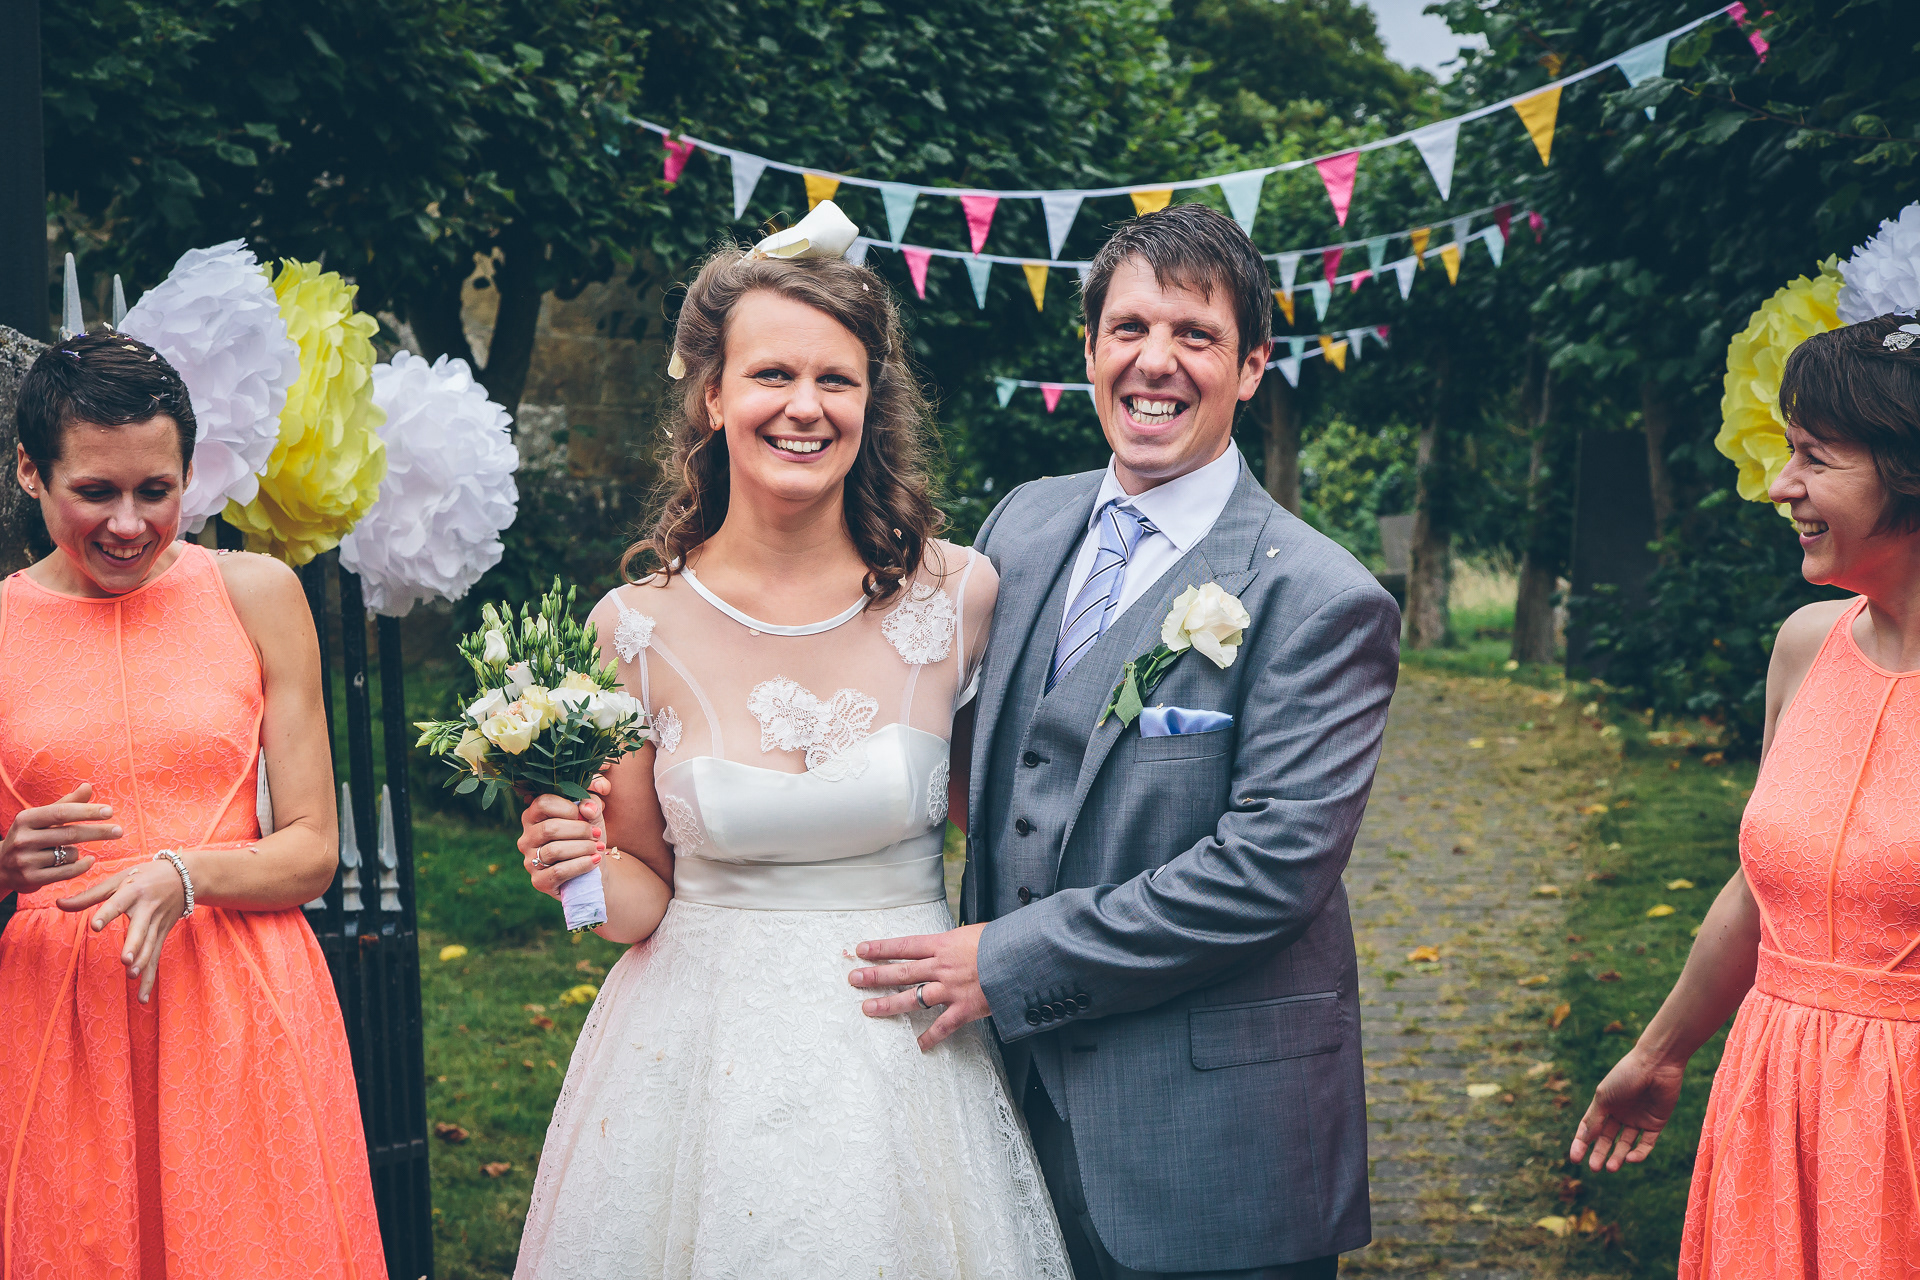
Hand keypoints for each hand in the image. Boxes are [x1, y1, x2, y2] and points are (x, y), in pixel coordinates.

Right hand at [0, 783, 122, 894]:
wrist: (2, 867)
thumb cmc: (31, 836)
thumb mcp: (42, 818)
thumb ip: (67, 804)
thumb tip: (87, 787)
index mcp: (26, 819)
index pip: (61, 812)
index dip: (87, 811)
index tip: (109, 811)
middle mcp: (23, 839)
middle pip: (70, 834)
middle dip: (98, 832)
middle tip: (119, 831)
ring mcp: (25, 860)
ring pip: (70, 854)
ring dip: (78, 852)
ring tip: (67, 850)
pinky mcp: (31, 878)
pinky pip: (67, 872)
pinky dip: (82, 866)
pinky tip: (89, 861)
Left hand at [57, 857, 187, 1002]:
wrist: (185, 876)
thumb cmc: (144, 876)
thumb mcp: (117, 880)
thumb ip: (88, 896)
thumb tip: (58, 904)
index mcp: (133, 891)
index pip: (118, 903)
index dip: (108, 914)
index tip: (95, 925)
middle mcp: (148, 908)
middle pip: (141, 929)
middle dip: (135, 945)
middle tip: (126, 960)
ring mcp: (158, 923)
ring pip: (151, 945)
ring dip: (143, 961)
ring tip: (133, 974)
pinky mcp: (163, 934)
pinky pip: (156, 957)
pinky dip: (150, 978)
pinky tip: (142, 997)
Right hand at [517, 774, 609, 899]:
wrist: (592, 871)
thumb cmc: (587, 839)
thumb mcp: (593, 816)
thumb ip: (593, 802)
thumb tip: (587, 807)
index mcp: (533, 817)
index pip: (542, 803)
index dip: (567, 807)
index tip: (585, 814)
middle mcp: (526, 838)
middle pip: (549, 828)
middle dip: (579, 830)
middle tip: (597, 834)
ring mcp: (529, 861)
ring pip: (554, 850)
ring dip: (582, 847)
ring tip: (599, 847)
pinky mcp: (539, 881)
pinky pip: (558, 871)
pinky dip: (581, 864)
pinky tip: (595, 861)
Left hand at [849, 924, 989, 1051]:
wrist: (1024, 957)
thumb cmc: (1003, 942)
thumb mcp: (974, 933)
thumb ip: (954, 943)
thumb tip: (944, 945)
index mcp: (943, 944)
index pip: (904, 945)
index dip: (881, 948)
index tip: (860, 950)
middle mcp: (942, 966)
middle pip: (901, 971)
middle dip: (874, 975)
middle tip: (853, 979)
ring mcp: (951, 989)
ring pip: (913, 998)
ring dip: (888, 1004)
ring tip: (868, 1009)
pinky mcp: (965, 1008)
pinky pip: (943, 1026)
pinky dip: (931, 1037)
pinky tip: (919, 1045)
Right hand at [1569, 1045, 1686, 1171]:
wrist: (1656, 1064)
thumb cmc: (1625, 1075)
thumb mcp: (1604, 1097)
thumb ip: (1595, 1119)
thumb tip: (1583, 1139)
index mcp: (1604, 1104)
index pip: (1590, 1128)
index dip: (1581, 1143)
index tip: (1574, 1158)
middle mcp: (1620, 1113)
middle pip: (1607, 1139)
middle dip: (1599, 1154)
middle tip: (1594, 1168)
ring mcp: (1638, 1119)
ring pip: (1626, 1144)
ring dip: (1618, 1157)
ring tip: (1611, 1168)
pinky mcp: (1656, 1123)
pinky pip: (1646, 1143)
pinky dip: (1639, 1153)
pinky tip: (1631, 1158)